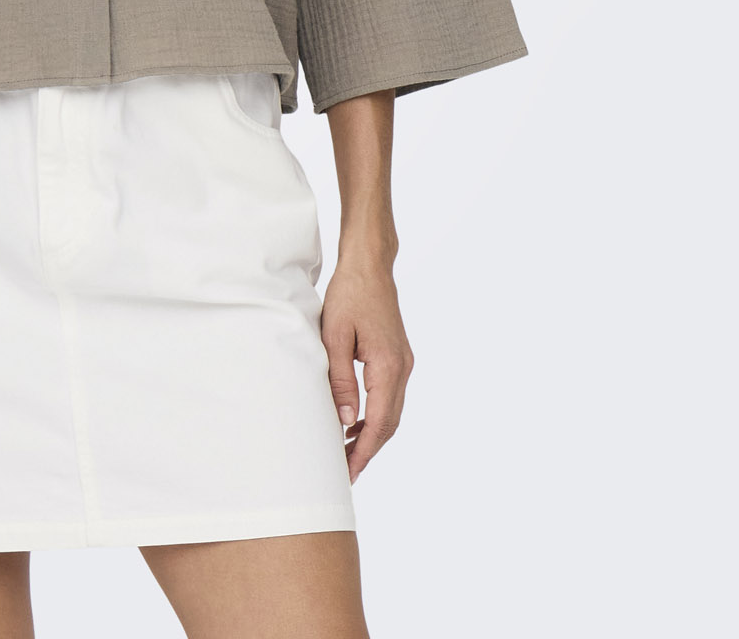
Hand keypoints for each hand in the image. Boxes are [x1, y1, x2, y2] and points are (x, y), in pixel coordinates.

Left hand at [320, 260, 413, 481]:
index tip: (348, 473)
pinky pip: (390, 396)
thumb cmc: (349, 295)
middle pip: (390, 423)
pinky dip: (375, 414)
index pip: (380, 423)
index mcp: (389, 366)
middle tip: (345, 471)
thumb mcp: (334, 337)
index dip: (364, 452)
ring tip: (346, 452)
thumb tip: (344, 421)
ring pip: (391, 411)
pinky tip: (355, 421)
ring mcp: (403, 363)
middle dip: (368, 450)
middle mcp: (402, 368)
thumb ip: (339, 380)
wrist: (369, 266)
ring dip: (372, 434)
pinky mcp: (397, 357)